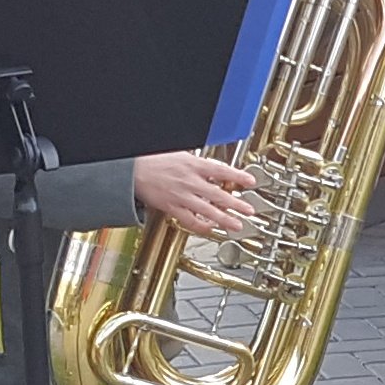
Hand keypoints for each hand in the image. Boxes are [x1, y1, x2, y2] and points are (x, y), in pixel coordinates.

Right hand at [134, 152, 257, 235]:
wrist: (133, 170)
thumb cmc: (154, 160)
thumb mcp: (181, 155)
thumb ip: (198, 163)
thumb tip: (213, 168)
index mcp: (193, 165)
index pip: (221, 171)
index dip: (238, 177)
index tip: (251, 182)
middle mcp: (190, 182)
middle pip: (218, 195)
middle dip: (236, 204)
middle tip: (249, 210)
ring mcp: (181, 196)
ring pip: (208, 211)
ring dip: (224, 219)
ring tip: (237, 225)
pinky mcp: (172, 208)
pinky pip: (190, 220)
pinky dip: (201, 226)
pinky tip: (210, 229)